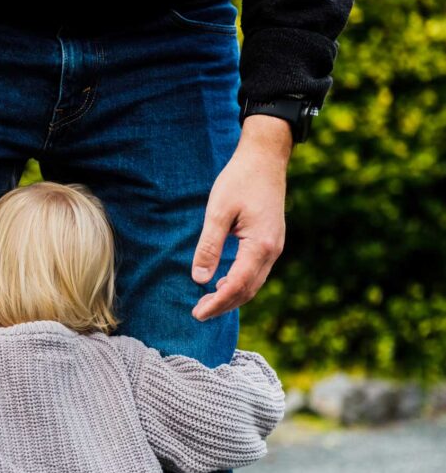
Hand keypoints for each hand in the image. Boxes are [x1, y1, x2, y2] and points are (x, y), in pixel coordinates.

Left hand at [190, 115, 291, 320]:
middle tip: (198, 313)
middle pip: (248, 290)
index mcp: (261, 245)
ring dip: (231, 297)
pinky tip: (222, 284)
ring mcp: (274, 247)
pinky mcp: (271, 242)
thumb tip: (199, 278)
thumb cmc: (240, 180)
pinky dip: (239, 284)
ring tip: (207, 303)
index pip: (237, 285)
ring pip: (253, 283)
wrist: (265, 158)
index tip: (197, 313)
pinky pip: (256, 272)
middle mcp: (272, 250)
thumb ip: (209, 246)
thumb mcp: (218, 212)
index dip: (217, 303)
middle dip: (223, 305)